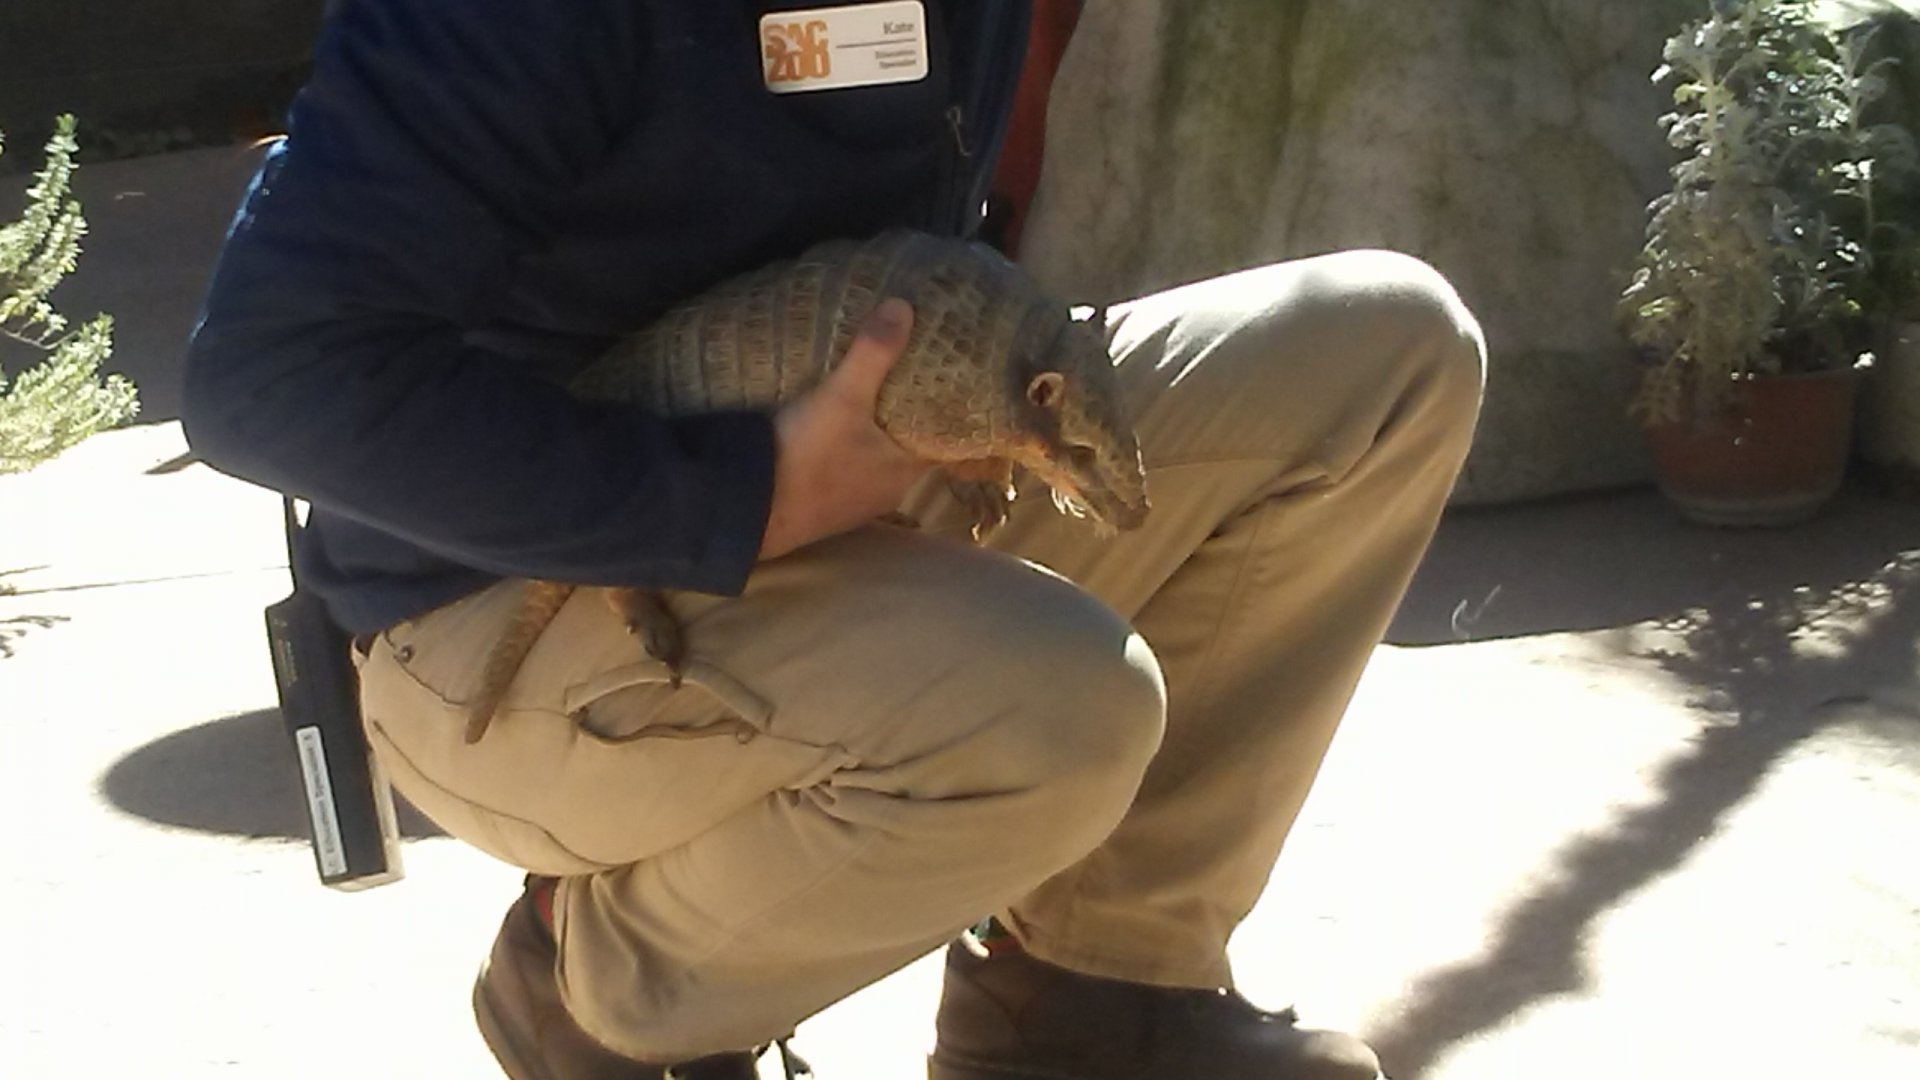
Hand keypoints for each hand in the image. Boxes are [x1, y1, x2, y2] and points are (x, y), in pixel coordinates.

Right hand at [758, 298, 928, 560]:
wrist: (748, 512)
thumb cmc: (807, 459)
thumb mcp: (841, 398)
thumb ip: (873, 354)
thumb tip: (903, 306)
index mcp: (907, 470)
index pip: (945, 438)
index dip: (947, 408)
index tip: (947, 376)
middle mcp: (888, 490)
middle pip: (909, 443)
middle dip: (907, 409)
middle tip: (906, 367)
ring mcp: (855, 501)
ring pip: (877, 456)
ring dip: (876, 428)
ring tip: (871, 385)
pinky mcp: (823, 502)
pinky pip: (847, 466)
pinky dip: (848, 444)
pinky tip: (833, 421)